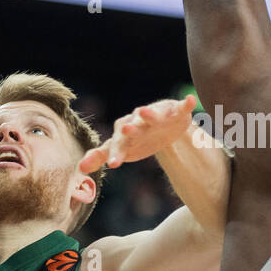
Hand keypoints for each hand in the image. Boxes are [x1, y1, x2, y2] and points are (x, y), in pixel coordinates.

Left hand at [80, 94, 197, 172]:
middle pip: (134, 127)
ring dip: (149, 114)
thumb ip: (100, 156)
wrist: (162, 125)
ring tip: (144, 111)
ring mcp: (158, 116)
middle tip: (125, 130)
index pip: (118, 144)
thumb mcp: (121, 148)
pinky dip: (185, 104)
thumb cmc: (137, 138)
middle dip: (130, 129)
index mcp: (125, 132)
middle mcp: (139, 122)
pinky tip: (191, 101)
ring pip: (153, 115)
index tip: (114, 165)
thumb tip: (79, 169)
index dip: (116, 153)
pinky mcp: (175, 112)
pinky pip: (180, 107)